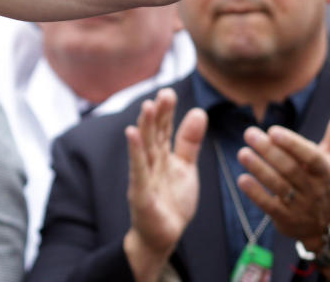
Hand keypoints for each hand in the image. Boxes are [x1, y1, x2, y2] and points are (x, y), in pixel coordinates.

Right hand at [123, 89, 206, 277]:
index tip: (168, 92)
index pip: (164, 130)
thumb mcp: (186, 168)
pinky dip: (135, 152)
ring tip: (147, 107)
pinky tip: (132, 135)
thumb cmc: (172, 201)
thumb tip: (198, 111)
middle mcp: (151, 162)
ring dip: (145, 127)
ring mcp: (144, 176)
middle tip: (163, 94)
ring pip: (145, 148)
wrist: (163, 236)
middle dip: (158, 114)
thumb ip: (189, 141)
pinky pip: (138, 169)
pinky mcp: (140, 192)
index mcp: (163, 156)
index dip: (166, 112)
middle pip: (154, 134)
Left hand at [237, 94, 329, 247]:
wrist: (328, 225)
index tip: (273, 130)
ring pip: (278, 186)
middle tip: (249, 133)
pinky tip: (242, 179)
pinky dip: (255, 193)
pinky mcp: (285, 219)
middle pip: (290, 169)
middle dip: (268, 151)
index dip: (293, 145)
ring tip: (243, 153)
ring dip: (259, 169)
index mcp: (326, 171)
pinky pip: (269, 206)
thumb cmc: (327, 179)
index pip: (311, 157)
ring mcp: (300, 206)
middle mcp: (314, 190)